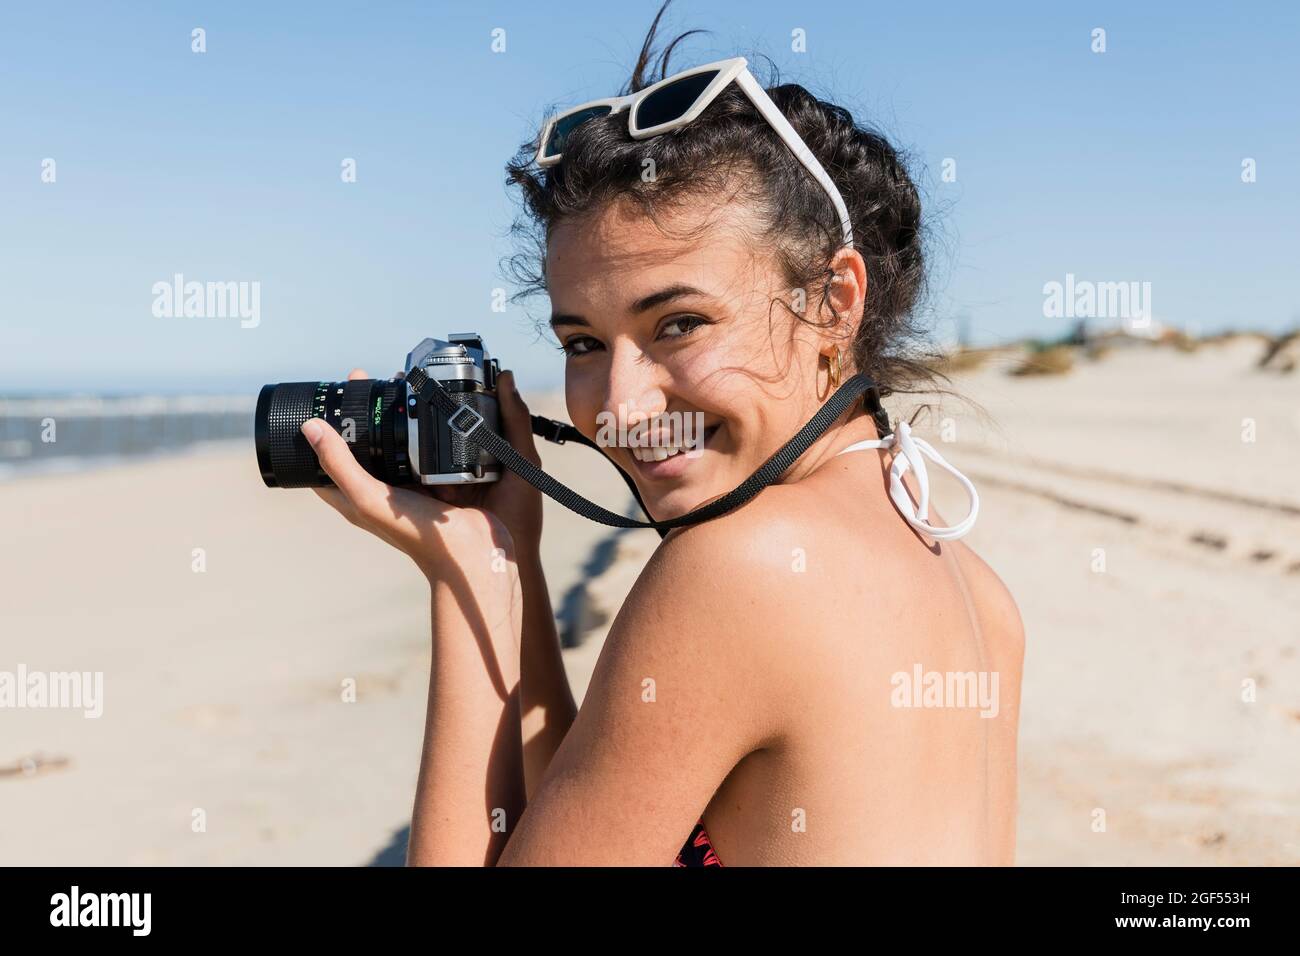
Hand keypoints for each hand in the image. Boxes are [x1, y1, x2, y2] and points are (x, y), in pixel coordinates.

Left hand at [300, 368, 541, 579]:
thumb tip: (309, 428)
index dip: (320, 429)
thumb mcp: (368, 496)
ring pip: (393, 441)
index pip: (324, 459)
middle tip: (364, 380)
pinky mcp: (434, 480)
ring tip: (397, 386)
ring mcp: (408, 484)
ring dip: (393, 415)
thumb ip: (339, 463)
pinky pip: (423, 448)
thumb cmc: (415, 534)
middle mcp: (379, 489)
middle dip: (359, 413)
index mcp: (354, 496)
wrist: (470, 552)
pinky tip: (428, 409)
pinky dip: (423, 427)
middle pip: (360, 444)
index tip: (329, 396)